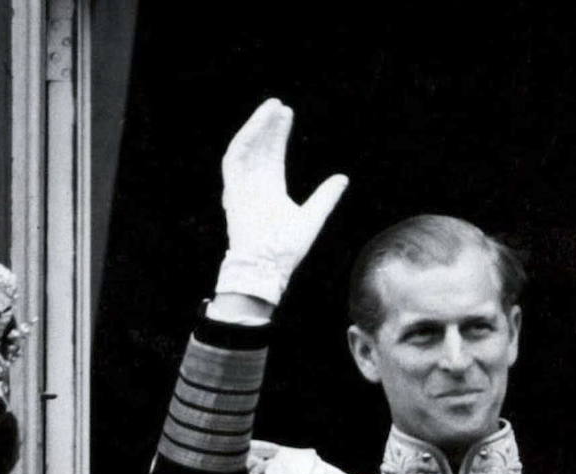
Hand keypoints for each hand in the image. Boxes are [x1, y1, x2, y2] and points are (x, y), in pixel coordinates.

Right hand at [216, 98, 348, 304]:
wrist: (267, 267)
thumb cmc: (286, 249)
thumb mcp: (312, 217)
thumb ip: (325, 197)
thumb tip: (343, 178)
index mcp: (270, 190)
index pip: (272, 155)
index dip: (278, 134)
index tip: (287, 114)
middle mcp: (254, 186)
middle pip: (259, 148)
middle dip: (268, 126)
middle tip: (280, 105)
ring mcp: (242, 188)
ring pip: (246, 149)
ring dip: (256, 127)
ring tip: (270, 108)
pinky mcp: (232, 191)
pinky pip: (234, 159)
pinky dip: (244, 140)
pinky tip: (257, 125)